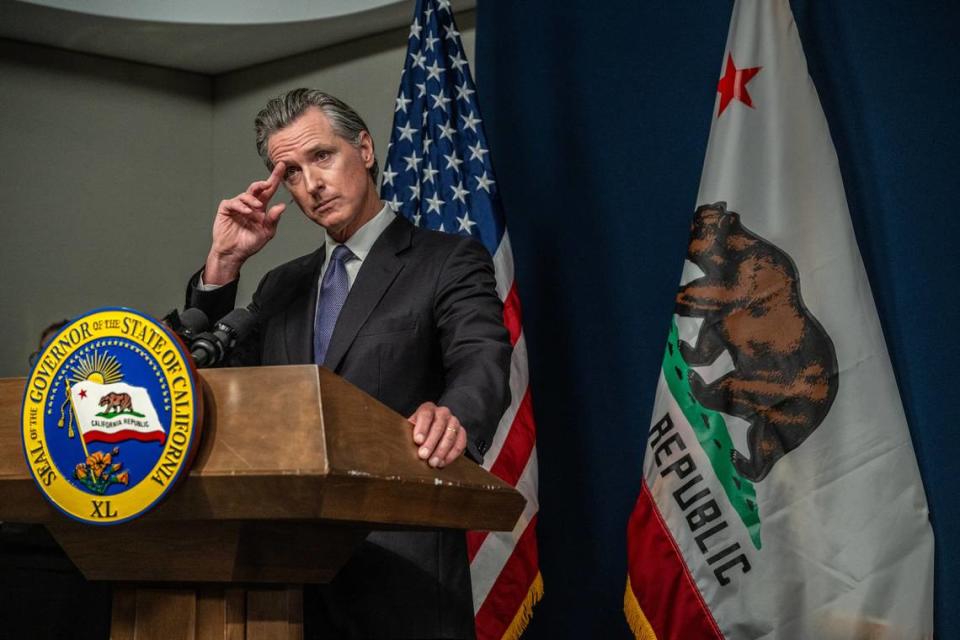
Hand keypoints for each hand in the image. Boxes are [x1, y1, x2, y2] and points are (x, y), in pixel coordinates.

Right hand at [204, 162, 287, 283]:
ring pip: (246, 194)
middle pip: (257, 188)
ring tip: (258, 208)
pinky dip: (241, 206)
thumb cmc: (249, 243)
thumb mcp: (266, 232)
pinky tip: (247, 212)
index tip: (282, 166)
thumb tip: (282, 206)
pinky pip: (234, 202)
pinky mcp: (226, 209)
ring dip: (253, 199)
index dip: (275, 178)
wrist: (234, 253)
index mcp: (261, 208)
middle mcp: (249, 204)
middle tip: (268, 183)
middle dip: (263, 183)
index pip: (269, 190)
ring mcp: (237, 205)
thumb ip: (273, 219)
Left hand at [408, 402, 466, 467]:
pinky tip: (443, 462)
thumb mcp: (409, 430)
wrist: (429, 435)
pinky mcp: (461, 433)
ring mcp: (454, 422)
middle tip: (423, 455)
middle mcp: (442, 412)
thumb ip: (407, 434)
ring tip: (433, 462)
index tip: (417, 441)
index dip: (422, 427)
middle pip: (439, 425)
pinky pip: (460, 443)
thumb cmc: (417, 433)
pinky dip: (452, 454)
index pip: (426, 414)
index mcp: (428, 409)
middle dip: (431, 442)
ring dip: (441, 450)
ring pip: (450, 434)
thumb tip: (403, 443)